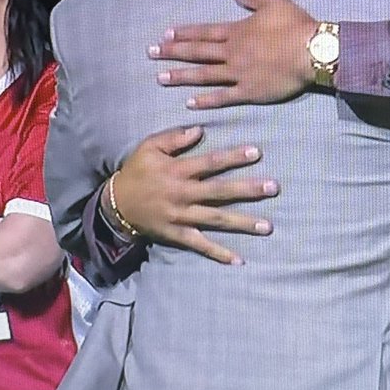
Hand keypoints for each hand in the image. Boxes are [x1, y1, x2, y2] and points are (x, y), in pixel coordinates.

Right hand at [111, 125, 278, 264]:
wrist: (116, 204)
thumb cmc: (136, 171)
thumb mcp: (149, 147)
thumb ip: (174, 138)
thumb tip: (200, 130)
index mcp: (178, 171)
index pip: (211, 162)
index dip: (233, 157)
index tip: (257, 153)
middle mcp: (183, 194)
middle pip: (220, 191)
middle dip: (248, 190)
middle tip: (273, 188)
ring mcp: (182, 217)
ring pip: (216, 219)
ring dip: (243, 222)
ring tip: (268, 226)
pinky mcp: (178, 235)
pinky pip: (201, 245)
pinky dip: (219, 253)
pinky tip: (239, 259)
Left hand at [150, 0, 317, 109]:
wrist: (312, 51)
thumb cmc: (295, 25)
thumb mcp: (274, 2)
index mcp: (237, 31)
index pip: (203, 33)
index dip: (183, 34)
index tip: (164, 35)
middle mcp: (232, 52)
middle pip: (196, 52)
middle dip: (172, 52)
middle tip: (150, 54)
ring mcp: (238, 74)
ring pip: (203, 75)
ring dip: (180, 76)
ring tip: (161, 78)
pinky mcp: (249, 92)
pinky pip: (223, 97)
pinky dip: (205, 100)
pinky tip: (189, 103)